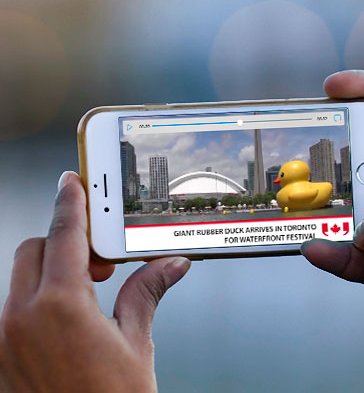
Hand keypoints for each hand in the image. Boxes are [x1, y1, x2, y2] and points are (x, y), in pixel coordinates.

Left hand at [0, 172, 189, 392]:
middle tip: (101, 256)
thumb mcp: (136, 345)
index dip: (70, 204)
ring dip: (52, 270)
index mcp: (60, 308)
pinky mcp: (1, 358)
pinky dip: (39, 298)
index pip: (63, 236)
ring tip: (91, 289)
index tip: (72, 183)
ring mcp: (4, 340)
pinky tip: (70, 318)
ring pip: (21, 278)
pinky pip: (15, 308)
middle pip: (35, 250)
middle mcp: (20, 319)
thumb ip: (147, 293)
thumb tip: (170, 265)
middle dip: (65, 242)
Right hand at [301, 70, 363, 326]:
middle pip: (362, 162)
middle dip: (337, 163)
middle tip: (315, 165)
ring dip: (330, 214)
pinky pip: (348, 254)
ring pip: (349, 211)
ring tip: (314, 215)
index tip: (334, 88)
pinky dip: (331, 253)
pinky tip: (318, 249)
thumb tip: (363, 225)